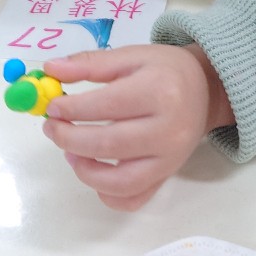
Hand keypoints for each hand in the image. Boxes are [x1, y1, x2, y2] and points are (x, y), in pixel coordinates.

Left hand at [40, 44, 233, 210]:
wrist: (205, 90)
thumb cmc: (165, 70)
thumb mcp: (131, 56)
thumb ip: (90, 63)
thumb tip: (51, 69)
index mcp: (159, 91)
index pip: (105, 106)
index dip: (71, 109)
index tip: (51, 107)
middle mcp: (168, 130)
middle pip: (108, 145)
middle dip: (69, 138)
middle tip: (52, 128)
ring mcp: (170, 159)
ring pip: (120, 181)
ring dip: (85, 170)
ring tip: (70, 151)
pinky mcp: (167, 176)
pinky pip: (134, 198)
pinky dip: (108, 195)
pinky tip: (94, 172)